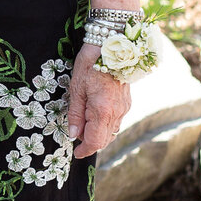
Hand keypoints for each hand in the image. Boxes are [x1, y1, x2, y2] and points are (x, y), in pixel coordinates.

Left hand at [67, 42, 130, 158]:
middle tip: (76, 139)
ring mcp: (124, 108)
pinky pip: (115, 121)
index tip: (76, 154)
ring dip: (98, 134)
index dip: (84, 151)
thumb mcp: (76, 89)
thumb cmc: (90, 64)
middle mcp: (117, 113)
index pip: (94, 141)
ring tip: (83, 124)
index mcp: (103, 111)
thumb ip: (75, 114)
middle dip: (90, 143)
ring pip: (111, 132)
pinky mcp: (126, 102)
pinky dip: (105, 124)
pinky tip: (95, 115)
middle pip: (104, 140)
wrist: (112, 46)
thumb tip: (73, 135)